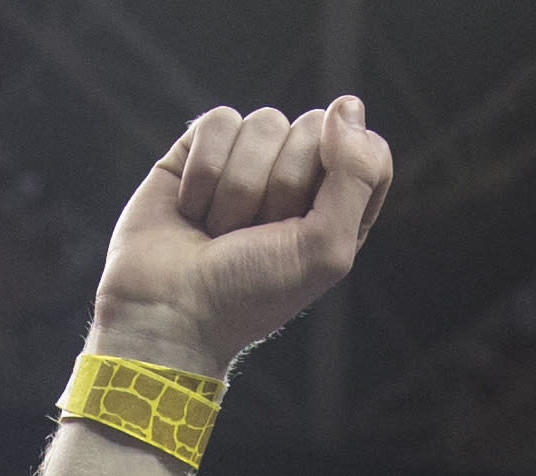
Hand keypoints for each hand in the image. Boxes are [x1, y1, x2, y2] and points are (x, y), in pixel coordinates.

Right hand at [86, 98, 392, 381]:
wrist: (167, 311)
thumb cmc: (248, 294)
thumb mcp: (326, 251)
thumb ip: (357, 176)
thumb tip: (347, 104)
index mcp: (337, 208)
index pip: (368, 149)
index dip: (343, 170)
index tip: (310, 215)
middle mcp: (295, 179)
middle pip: (314, 129)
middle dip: (281, 186)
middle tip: (255, 235)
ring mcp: (246, 162)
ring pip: (263, 122)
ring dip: (237, 188)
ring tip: (218, 230)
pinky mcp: (199, 151)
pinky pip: (218, 123)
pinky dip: (203, 172)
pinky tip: (191, 209)